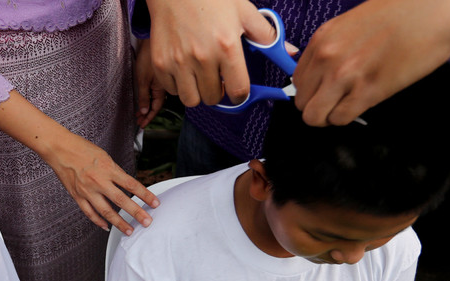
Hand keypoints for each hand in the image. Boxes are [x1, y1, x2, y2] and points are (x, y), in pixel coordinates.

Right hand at [0, 90, 158, 234]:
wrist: (59, 149)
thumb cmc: (82, 149)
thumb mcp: (104, 157)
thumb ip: (115, 172)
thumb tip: (127, 186)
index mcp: (108, 168)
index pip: (132, 184)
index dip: (145, 195)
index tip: (155, 203)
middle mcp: (99, 181)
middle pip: (121, 200)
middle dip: (136, 213)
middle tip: (147, 222)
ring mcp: (87, 191)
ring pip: (106, 211)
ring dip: (119, 223)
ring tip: (129, 231)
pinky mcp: (77, 196)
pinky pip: (90, 213)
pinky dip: (98, 221)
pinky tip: (107, 227)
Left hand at [134, 38, 165, 128]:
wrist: (150, 39)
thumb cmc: (147, 57)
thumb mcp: (143, 79)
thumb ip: (144, 96)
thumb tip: (144, 111)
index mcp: (162, 88)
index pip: (156, 108)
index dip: (149, 117)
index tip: (142, 124)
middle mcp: (164, 86)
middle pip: (157, 105)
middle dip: (147, 114)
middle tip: (139, 121)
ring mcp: (162, 80)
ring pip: (156, 98)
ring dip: (148, 106)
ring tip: (139, 113)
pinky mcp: (158, 75)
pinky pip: (156, 90)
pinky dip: (149, 97)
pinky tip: (144, 99)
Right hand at [143, 0, 275, 106]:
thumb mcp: (243, 12)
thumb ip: (266, 36)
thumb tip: (289, 53)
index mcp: (227, 46)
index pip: (238, 90)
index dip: (240, 95)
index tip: (237, 91)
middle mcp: (203, 57)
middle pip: (213, 98)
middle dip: (217, 92)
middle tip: (216, 78)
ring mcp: (179, 62)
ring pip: (191, 100)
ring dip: (197, 93)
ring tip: (198, 77)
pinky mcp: (160, 63)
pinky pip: (171, 90)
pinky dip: (177, 85)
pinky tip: (182, 69)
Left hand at [293, 0, 449, 125]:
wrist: (433, 9)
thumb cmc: (399, 14)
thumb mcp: (350, 25)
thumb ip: (331, 49)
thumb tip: (321, 74)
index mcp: (321, 40)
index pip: (297, 82)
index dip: (311, 91)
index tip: (324, 92)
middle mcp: (327, 58)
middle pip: (302, 103)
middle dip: (318, 106)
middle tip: (336, 103)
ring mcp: (344, 76)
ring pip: (315, 117)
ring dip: (329, 117)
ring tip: (347, 106)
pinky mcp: (367, 91)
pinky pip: (340, 119)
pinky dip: (348, 118)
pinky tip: (362, 105)